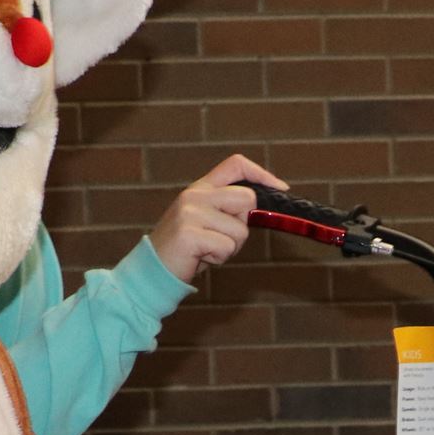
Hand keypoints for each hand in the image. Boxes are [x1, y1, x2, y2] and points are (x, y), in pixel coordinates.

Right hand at [149, 153, 286, 281]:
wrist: (152, 269)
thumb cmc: (186, 249)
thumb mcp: (205, 219)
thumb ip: (226, 207)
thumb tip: (261, 206)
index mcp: (200, 188)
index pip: (236, 165)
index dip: (262, 174)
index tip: (281, 188)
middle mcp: (195, 195)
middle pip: (246, 200)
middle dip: (242, 225)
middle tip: (220, 238)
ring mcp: (190, 213)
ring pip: (240, 230)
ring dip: (230, 247)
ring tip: (207, 249)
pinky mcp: (189, 234)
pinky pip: (226, 248)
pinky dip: (219, 259)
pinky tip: (201, 257)